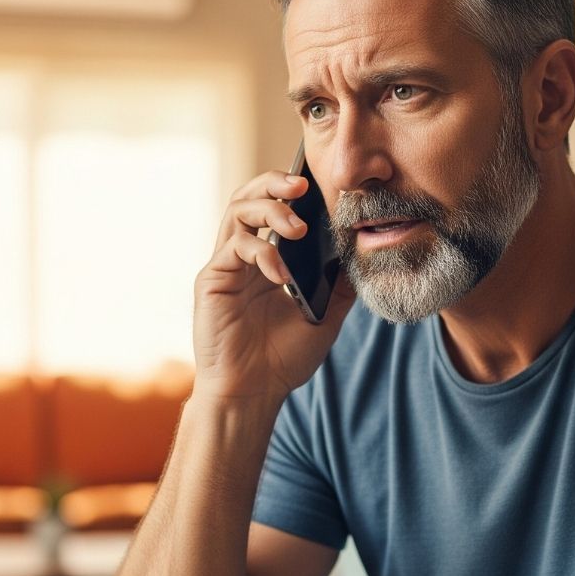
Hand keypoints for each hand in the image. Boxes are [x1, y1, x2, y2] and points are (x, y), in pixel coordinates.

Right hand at [192, 166, 355, 403]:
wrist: (254, 393)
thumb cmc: (283, 360)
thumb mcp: (325, 318)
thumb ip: (340, 286)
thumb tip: (362, 255)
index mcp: (267, 261)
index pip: (274, 209)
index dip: (291, 191)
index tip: (319, 185)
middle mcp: (243, 258)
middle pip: (249, 197)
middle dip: (274, 182)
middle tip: (302, 183)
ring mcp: (226, 266)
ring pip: (237, 211)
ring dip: (269, 210)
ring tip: (297, 227)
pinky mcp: (212, 280)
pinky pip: (234, 247)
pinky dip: (262, 252)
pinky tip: (281, 274)